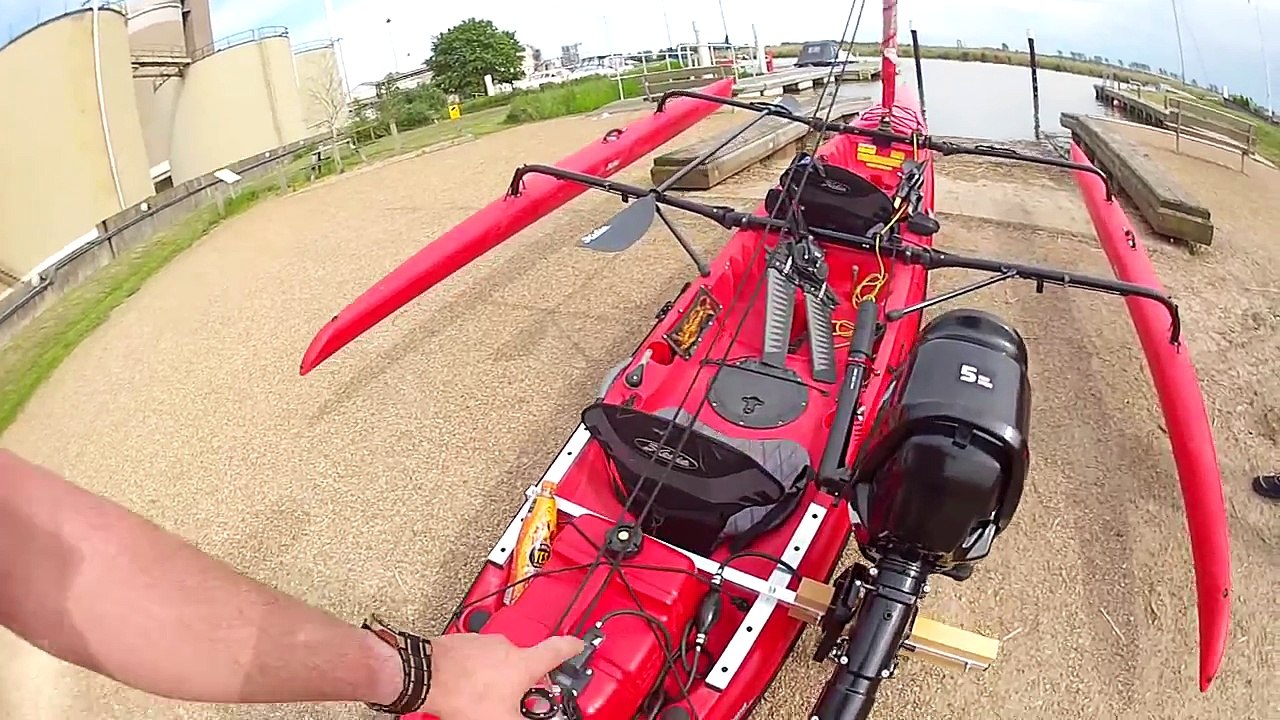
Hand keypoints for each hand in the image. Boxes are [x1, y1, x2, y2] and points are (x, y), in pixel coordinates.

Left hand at [422, 632, 584, 719]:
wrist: (426, 677)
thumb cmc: (463, 694)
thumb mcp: (503, 719)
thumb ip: (524, 719)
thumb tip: (530, 718)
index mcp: (524, 662)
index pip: (558, 649)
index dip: (572, 648)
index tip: (577, 645)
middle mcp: (506, 646)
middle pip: (525, 660)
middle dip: (523, 679)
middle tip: (517, 698)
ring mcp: (483, 642)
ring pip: (498, 660)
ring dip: (496, 676)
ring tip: (484, 697)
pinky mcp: (462, 643)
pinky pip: (476, 658)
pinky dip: (476, 671)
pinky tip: (467, 688)